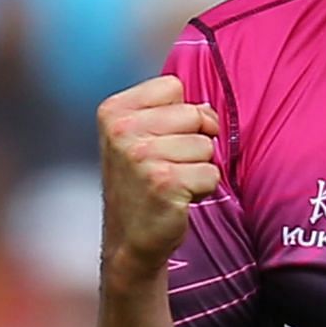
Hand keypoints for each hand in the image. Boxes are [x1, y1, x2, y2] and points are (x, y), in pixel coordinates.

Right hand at [97, 75, 222, 282]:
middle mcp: (122, 130)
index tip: (163, 138)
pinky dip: (203, 188)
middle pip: (194, 114)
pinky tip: (179, 198)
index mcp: (113, 111)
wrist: (129, 240)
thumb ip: (168, 112)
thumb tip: (208, 109)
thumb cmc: (141, 184)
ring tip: (173, 182)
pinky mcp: (165, 182)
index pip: (173, 86)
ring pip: (206, 145)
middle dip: (194, 141)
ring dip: (198, 167)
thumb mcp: (138, 137)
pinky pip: (212, 173)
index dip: (180, 113)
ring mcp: (141, 156)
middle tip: (169, 165)